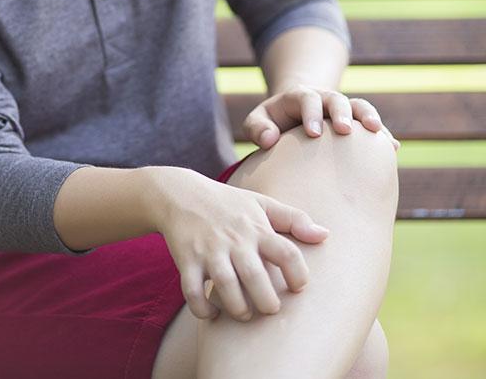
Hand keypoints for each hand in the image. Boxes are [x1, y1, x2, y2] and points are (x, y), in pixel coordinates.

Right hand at [148, 167, 329, 321]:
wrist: (181, 194)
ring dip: (238, 308)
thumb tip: (326, 235)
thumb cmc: (228, 204)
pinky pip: (193, 292)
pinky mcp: (186, 260)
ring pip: (226, 287)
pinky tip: (212, 313)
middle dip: (267, 302)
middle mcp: (234, 239)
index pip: (286, 252)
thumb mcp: (261, 203)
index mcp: (256, 227)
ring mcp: (209, 250)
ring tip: (245, 313)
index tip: (298, 286)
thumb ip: (293, 219)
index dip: (299, 275)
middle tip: (270, 307)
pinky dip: (203, 309)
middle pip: (256, 277)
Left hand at [243, 85, 400, 151]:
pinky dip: (382, 133)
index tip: (314, 133)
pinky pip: (371, 125)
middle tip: (344, 130)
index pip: (306, 99)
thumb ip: (256, 128)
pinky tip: (392, 147)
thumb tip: (269, 140)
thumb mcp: (257, 121)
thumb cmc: (272, 122)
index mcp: (298, 97)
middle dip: (341, 112)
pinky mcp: (354, 122)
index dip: (311, 113)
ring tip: (377, 132)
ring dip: (368, 116)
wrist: (292, 114)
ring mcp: (341, 109)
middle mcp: (323, 99)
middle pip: (336, 98)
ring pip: (358, 105)